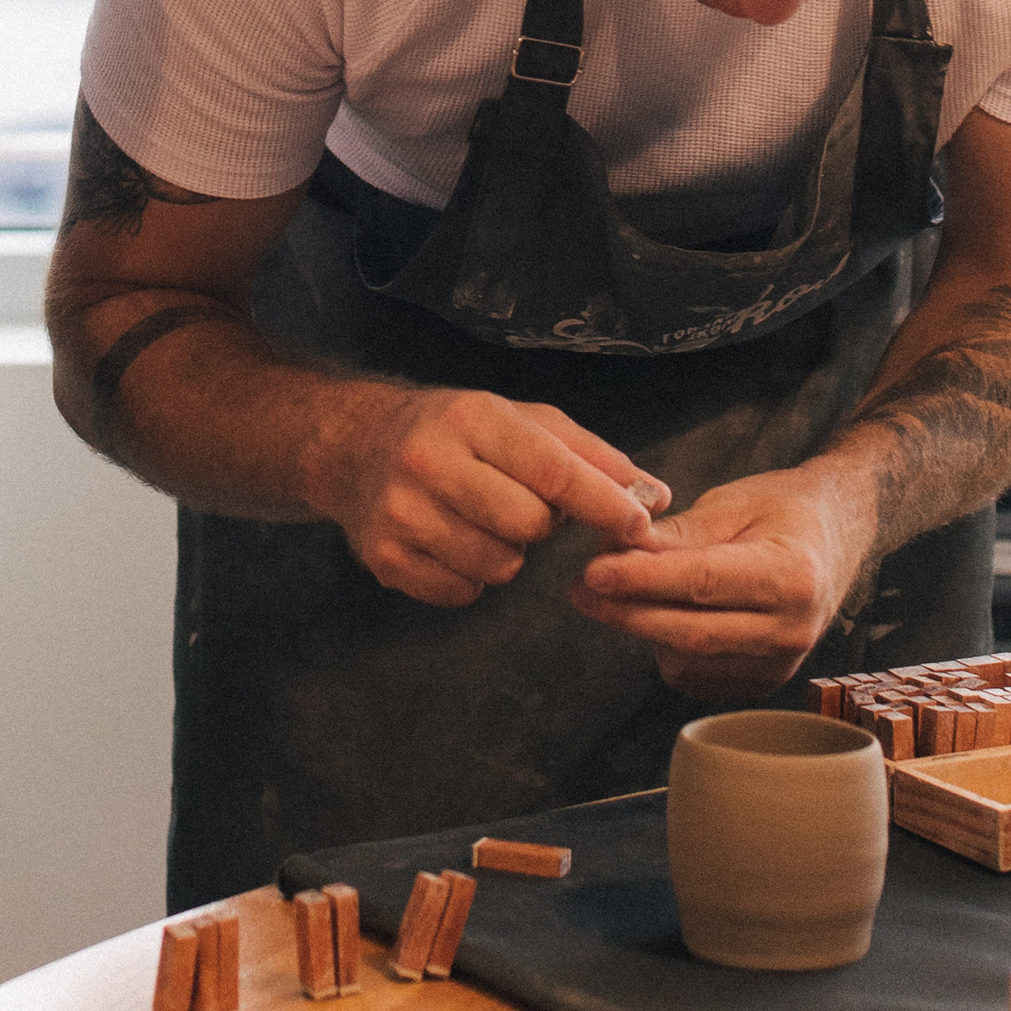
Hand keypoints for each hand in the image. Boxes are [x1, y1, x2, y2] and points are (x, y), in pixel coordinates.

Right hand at [327, 388, 671, 606]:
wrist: (355, 446)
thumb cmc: (457, 432)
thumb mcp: (521, 422)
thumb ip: (590, 456)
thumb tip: (655, 496)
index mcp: (472, 418)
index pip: (551, 469)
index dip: (603, 502)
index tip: (640, 523)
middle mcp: (429, 461)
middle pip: (527, 525)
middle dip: (540, 524)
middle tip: (522, 504)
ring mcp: (401, 513)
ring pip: (497, 566)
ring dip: (507, 553)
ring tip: (485, 521)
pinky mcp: (385, 558)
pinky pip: (462, 593)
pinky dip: (471, 577)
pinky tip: (455, 542)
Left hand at [570, 459, 872, 695]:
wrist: (837, 534)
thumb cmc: (784, 510)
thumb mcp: (733, 503)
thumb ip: (679, 534)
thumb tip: (618, 551)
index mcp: (791, 574)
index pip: (703, 582)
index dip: (643, 580)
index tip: (594, 571)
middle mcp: (793, 627)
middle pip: (692, 631)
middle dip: (627, 612)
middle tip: (580, 589)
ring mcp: (783, 661)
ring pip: (690, 658)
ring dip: (643, 628)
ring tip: (613, 594)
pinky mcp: (766, 679)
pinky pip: (700, 675)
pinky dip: (667, 649)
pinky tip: (656, 615)